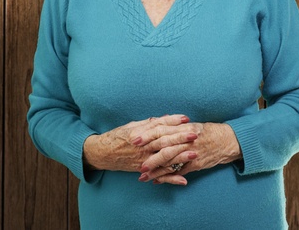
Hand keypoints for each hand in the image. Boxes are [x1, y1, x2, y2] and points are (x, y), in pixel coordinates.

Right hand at [83, 114, 197, 172]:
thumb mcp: (133, 125)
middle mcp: (142, 147)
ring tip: (194, 153)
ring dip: (180, 157)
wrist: (103, 153)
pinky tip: (183, 179)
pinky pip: (159, 174)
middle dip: (180, 138)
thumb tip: (167, 117)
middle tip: (195, 134)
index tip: (186, 118)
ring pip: (164, 158)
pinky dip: (171, 178)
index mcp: (140, 133)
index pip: (159, 126)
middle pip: (164, 141)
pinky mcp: (144, 170)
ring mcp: (143, 160)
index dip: (173, 121)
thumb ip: (150, 123)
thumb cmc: (118, 136)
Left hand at [137, 123, 241, 185]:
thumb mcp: (191, 125)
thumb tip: (159, 124)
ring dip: (155, 169)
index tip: (134, 139)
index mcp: (183, 127)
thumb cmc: (207, 131)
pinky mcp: (196, 163)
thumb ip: (175, 126)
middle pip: (164, 146)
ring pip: (170, 161)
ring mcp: (191, 152)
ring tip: (142, 175)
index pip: (162, 130)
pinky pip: (179, 171)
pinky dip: (168, 177)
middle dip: (148, 154)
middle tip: (135, 160)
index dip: (147, 135)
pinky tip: (157, 181)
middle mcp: (186, 139)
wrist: (227, 140)